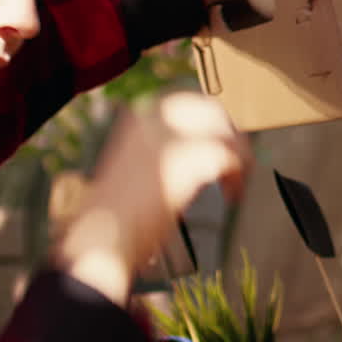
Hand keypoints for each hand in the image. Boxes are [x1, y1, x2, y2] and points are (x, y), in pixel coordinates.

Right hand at [54, 93, 250, 303]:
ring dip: (238, 157)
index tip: (220, 145)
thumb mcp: (133, 172)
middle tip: (238, 163)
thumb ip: (160, 157)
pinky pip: (230, 156)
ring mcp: (173, 135)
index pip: (186, 105)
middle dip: (229, 136)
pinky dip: (237, 176)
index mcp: (138, 118)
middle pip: (211, 112)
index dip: (210, 125)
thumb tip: (193, 159)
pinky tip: (232, 194)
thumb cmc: (115, 216)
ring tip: (235, 182)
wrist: (103, 236)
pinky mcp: (190, 156)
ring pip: (224, 133)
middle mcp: (155, 118)